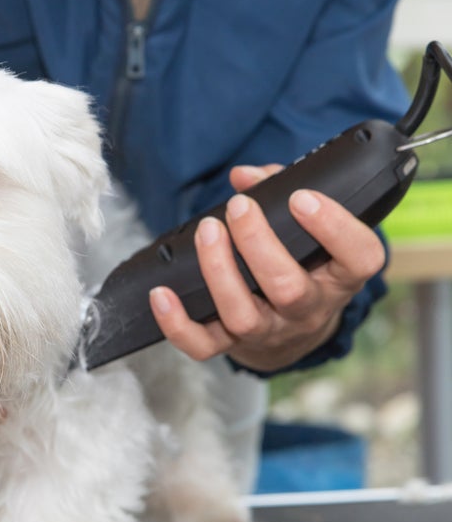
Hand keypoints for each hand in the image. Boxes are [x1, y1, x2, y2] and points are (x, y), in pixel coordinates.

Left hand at [148, 164, 385, 371]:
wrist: (292, 331)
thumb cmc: (301, 262)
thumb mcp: (308, 229)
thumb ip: (282, 191)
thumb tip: (243, 175)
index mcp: (340, 277)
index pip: (360, 258)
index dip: (335, 228)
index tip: (302, 198)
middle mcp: (308, 310)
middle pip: (288, 288)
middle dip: (258, 243)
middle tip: (239, 207)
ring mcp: (269, 331)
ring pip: (243, 316)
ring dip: (219, 272)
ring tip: (207, 231)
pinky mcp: (232, 346)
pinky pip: (202, 345)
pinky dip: (177, 323)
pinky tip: (161, 294)